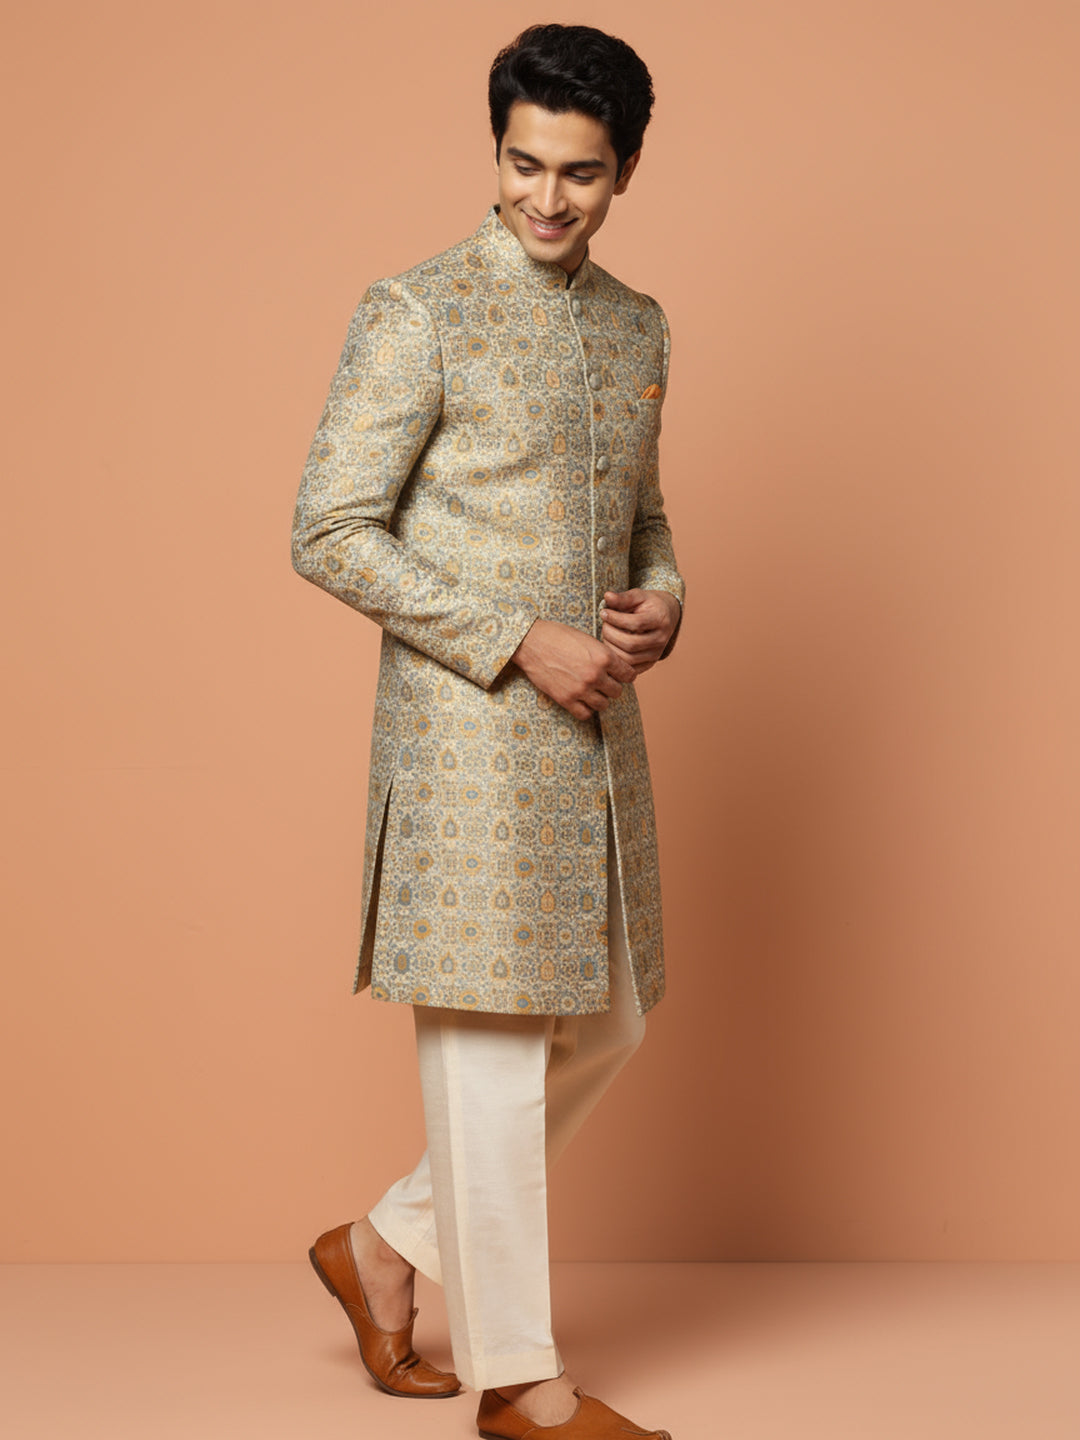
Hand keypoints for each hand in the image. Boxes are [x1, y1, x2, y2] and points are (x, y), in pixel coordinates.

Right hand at [511, 618, 636, 720]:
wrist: (531, 642)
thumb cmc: (558, 636)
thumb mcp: (588, 639)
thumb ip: (603, 655)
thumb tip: (616, 669)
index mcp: (604, 657)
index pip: (629, 675)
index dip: (624, 675)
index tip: (618, 675)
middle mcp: (595, 675)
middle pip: (617, 692)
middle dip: (612, 687)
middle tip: (602, 682)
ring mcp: (581, 689)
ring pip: (603, 705)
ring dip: (599, 699)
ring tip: (591, 691)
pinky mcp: (566, 699)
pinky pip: (585, 714)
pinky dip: (585, 709)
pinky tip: (581, 700)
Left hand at [600, 589, 680, 675]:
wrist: (666, 616)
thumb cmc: (648, 605)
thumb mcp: (638, 596)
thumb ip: (623, 597)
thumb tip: (607, 596)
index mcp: (660, 620)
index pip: (635, 623)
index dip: (615, 618)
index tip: (603, 612)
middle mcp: (661, 639)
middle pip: (631, 644)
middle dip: (611, 634)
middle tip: (604, 625)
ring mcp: (656, 654)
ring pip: (628, 659)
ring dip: (611, 648)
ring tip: (607, 635)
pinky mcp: (649, 664)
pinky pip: (629, 669)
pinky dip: (616, 659)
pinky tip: (611, 646)